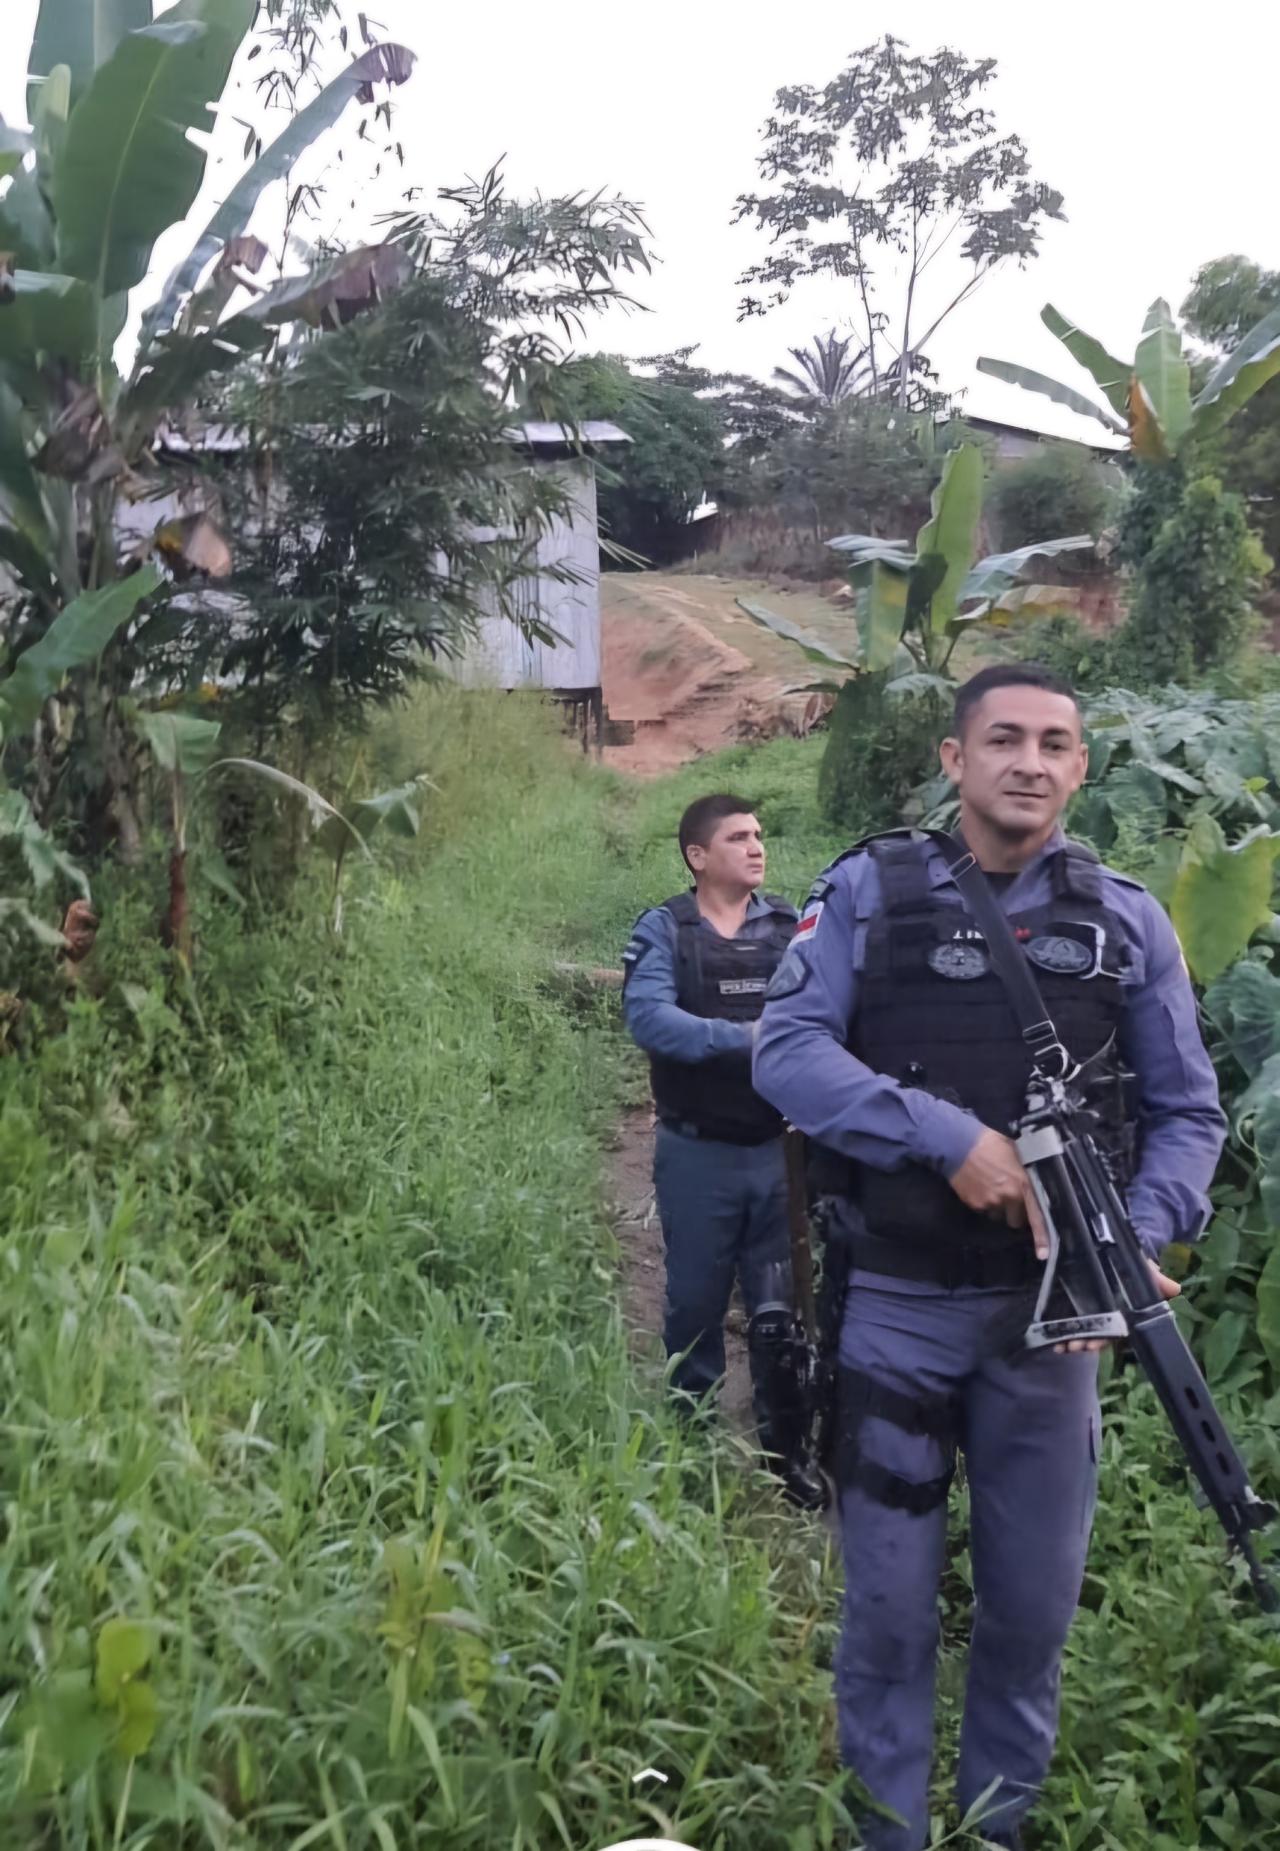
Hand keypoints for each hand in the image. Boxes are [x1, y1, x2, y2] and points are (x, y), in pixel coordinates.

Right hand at [948, 1128, 1047, 1257]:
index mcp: (1023, 1184)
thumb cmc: (990, 1142)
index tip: (1043, 1254)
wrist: (959, 1143)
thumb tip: (1031, 1180)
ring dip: (997, 1207)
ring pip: (998, 1216)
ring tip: (990, 1188)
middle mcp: (1008, 1197)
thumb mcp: (1016, 1153)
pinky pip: (983, 1210)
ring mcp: (990, 1203)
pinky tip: (979, 1186)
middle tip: (1008, 1197)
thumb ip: (1024, 1172)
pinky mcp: (974, 1204)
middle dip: (1013, 1212)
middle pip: (1016, 1220)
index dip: (1042, 1237)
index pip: (1036, 1216)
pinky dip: (982, 1202)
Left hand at [1055, 1260, 1181, 1354]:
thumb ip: (1155, 1279)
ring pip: (1082, 1331)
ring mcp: (1088, 1310)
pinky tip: (1051, 1338)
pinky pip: (1068, 1320)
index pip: (1113, 1332)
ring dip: (1070, 1340)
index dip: (1103, 1340)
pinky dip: (1059, 1331)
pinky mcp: (1073, 1302)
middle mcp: (1106, 1315)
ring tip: (1060, 1345)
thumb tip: (1175, 1289)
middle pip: (1095, 1334)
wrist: (1113, 1246)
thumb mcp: (1142, 1268)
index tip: (1092, 1346)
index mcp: (1122, 1313)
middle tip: (1073, 1346)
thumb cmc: (1132, 1264)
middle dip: (1085, 1342)